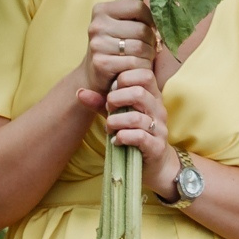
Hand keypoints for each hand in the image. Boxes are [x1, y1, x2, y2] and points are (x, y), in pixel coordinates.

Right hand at [75, 0, 155, 104]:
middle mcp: (97, 25)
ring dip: (149, 55)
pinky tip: (138, 67)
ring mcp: (98, 45)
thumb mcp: (121, 25)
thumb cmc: (116, 46)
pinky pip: (134, 63)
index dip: (150, 19)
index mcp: (102, 10)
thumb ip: (136, 17)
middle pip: (141, 29)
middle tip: (150, 47)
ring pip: (140, 47)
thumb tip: (161, 18)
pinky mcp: (101, 63)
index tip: (150, 29)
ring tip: (145, 57)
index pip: (137, 7)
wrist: (96, 74)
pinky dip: (142, 67)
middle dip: (151, 41)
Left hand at [103, 66, 180, 195]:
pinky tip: (116, 141)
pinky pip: (139, 137)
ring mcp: (159, 128)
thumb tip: (79, 91)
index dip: (125, 79)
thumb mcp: (118, 115)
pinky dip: (122, 137)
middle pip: (139, 93)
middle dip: (116, 100)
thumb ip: (101, 103)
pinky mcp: (156, 146)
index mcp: (152, 96)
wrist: (154, 164)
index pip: (145, 74)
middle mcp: (158, 110)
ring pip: (135, 117)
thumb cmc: (135, 133)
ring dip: (115, 122)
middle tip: (108, 109)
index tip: (112, 91)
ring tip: (109, 128)